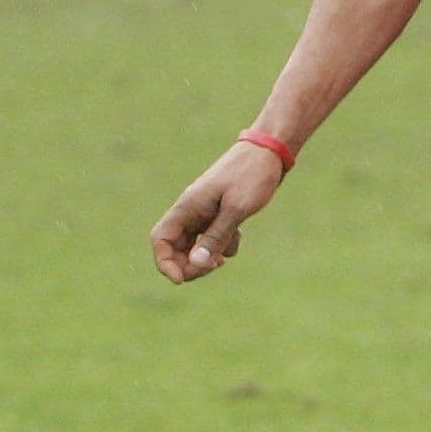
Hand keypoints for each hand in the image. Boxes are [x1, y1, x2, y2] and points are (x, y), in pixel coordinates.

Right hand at [150, 141, 286, 282]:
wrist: (270, 152)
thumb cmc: (252, 175)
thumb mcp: (236, 208)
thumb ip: (215, 237)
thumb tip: (196, 264)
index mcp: (187, 207)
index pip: (160, 240)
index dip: (165, 262)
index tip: (181, 279)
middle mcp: (192, 210)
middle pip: (176, 247)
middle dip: (190, 264)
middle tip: (213, 268)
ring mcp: (205, 212)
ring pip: (196, 245)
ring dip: (208, 256)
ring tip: (225, 256)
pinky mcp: (220, 212)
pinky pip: (215, 237)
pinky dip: (224, 243)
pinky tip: (239, 234)